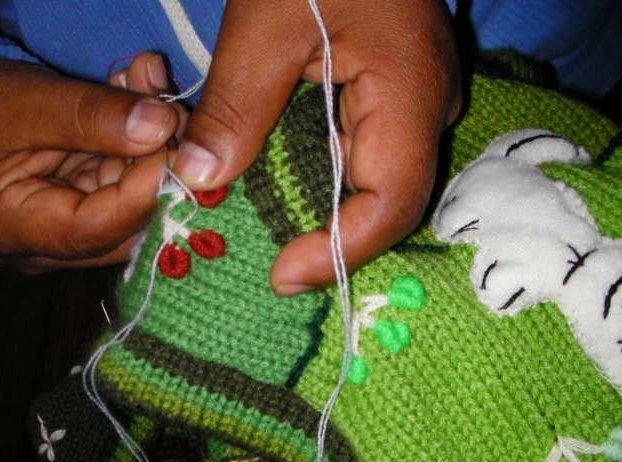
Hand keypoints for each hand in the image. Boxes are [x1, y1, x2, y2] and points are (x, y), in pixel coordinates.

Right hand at [0, 53, 182, 271]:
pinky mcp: (87, 218)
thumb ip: (92, 115)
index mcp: (18, 231)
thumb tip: (161, 127)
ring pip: (136, 208)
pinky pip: (128, 192)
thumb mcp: (28, 101)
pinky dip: (142, 151)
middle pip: (127, 227)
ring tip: (152, 93)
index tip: (173, 141)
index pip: (98, 228)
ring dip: (154, 152)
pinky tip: (144, 108)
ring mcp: (71, 238)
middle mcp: (49, 250)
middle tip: (172, 111)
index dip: (144, 189)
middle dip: (157, 167)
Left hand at [171, 0, 460, 294]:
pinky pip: (364, 155)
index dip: (340, 251)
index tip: (282, 276)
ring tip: (273, 242)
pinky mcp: (391, 93)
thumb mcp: (264, 23)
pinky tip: (284, 193)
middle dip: (332, 243)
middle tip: (272, 269)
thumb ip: (235, 107)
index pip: (392, 202)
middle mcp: (423, 108)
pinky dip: (324, 183)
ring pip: (378, 184)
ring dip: (327, 218)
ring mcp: (412, 101)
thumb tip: (197, 178)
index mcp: (406, 93)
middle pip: (389, 203)